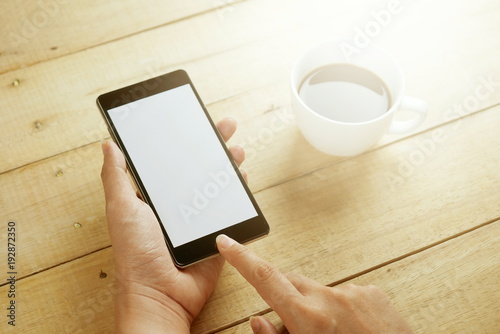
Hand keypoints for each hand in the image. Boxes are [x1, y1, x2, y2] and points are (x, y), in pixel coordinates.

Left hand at [101, 117, 245, 332]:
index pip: (173, 161)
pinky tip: (243, 177)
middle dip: (214, 146)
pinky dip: (240, 192)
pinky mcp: (217, 232)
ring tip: (236, 149)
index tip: (193, 122)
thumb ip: (116, 177)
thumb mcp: (121, 209)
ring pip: (218, 185)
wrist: (161, 293)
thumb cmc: (136, 254)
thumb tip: (108, 145)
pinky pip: (232, 208)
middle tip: (225, 126)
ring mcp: (200, 219)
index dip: (184, 141)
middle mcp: (179, 206)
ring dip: (229, 164)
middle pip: (200, 168)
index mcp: (156, 198)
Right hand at [216, 235, 412, 333]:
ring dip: (316, 307)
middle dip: (285, 298)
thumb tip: (258, 320)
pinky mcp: (373, 293)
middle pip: (291, 283)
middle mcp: (330, 299)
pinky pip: (346, 294)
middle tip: (292, 325)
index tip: (227, 243)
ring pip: (319, 292)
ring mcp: (354, 293)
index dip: (242, 258)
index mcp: (309, 318)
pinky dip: (341, 308)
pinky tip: (352, 330)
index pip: (265, 278)